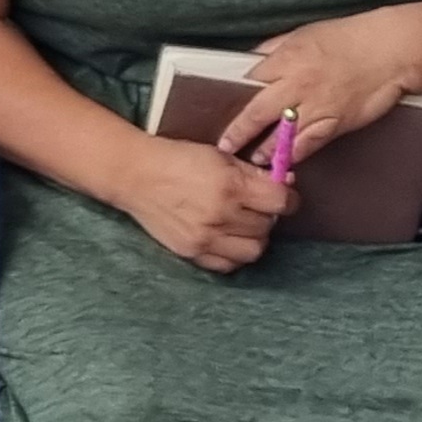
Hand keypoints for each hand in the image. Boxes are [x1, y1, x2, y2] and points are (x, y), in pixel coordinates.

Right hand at [113, 135, 298, 272]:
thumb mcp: (219, 156)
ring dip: (253, 237)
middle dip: (265, 215)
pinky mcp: (192, 252)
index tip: (280, 196)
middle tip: (253, 206)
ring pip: (254, 250)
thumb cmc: (177, 159)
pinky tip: (226, 238)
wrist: (135, 175)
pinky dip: (233, 254)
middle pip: (268, 226)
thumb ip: (253, 173)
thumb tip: (284, 185)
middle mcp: (220, 214)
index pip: (282, 202)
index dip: (286, 198)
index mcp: (230, 185)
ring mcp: (205, 238)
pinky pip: (229, 265)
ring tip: (240, 224)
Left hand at [216, 9, 418, 165]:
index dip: (232, 96)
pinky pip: (309, 143)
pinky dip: (295, 154)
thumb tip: (253, 60)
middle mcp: (296, 85)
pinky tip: (285, 161)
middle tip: (224, 145)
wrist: (391, 50)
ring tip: (250, 159)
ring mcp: (316, 106)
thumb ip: (274, 49)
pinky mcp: (336, 122)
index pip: (248, 82)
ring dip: (264, 149)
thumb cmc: (349, 37)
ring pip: (281, 134)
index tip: (218, 107)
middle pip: (257, 113)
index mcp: (285, 60)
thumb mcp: (302, 34)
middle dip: (238, 131)